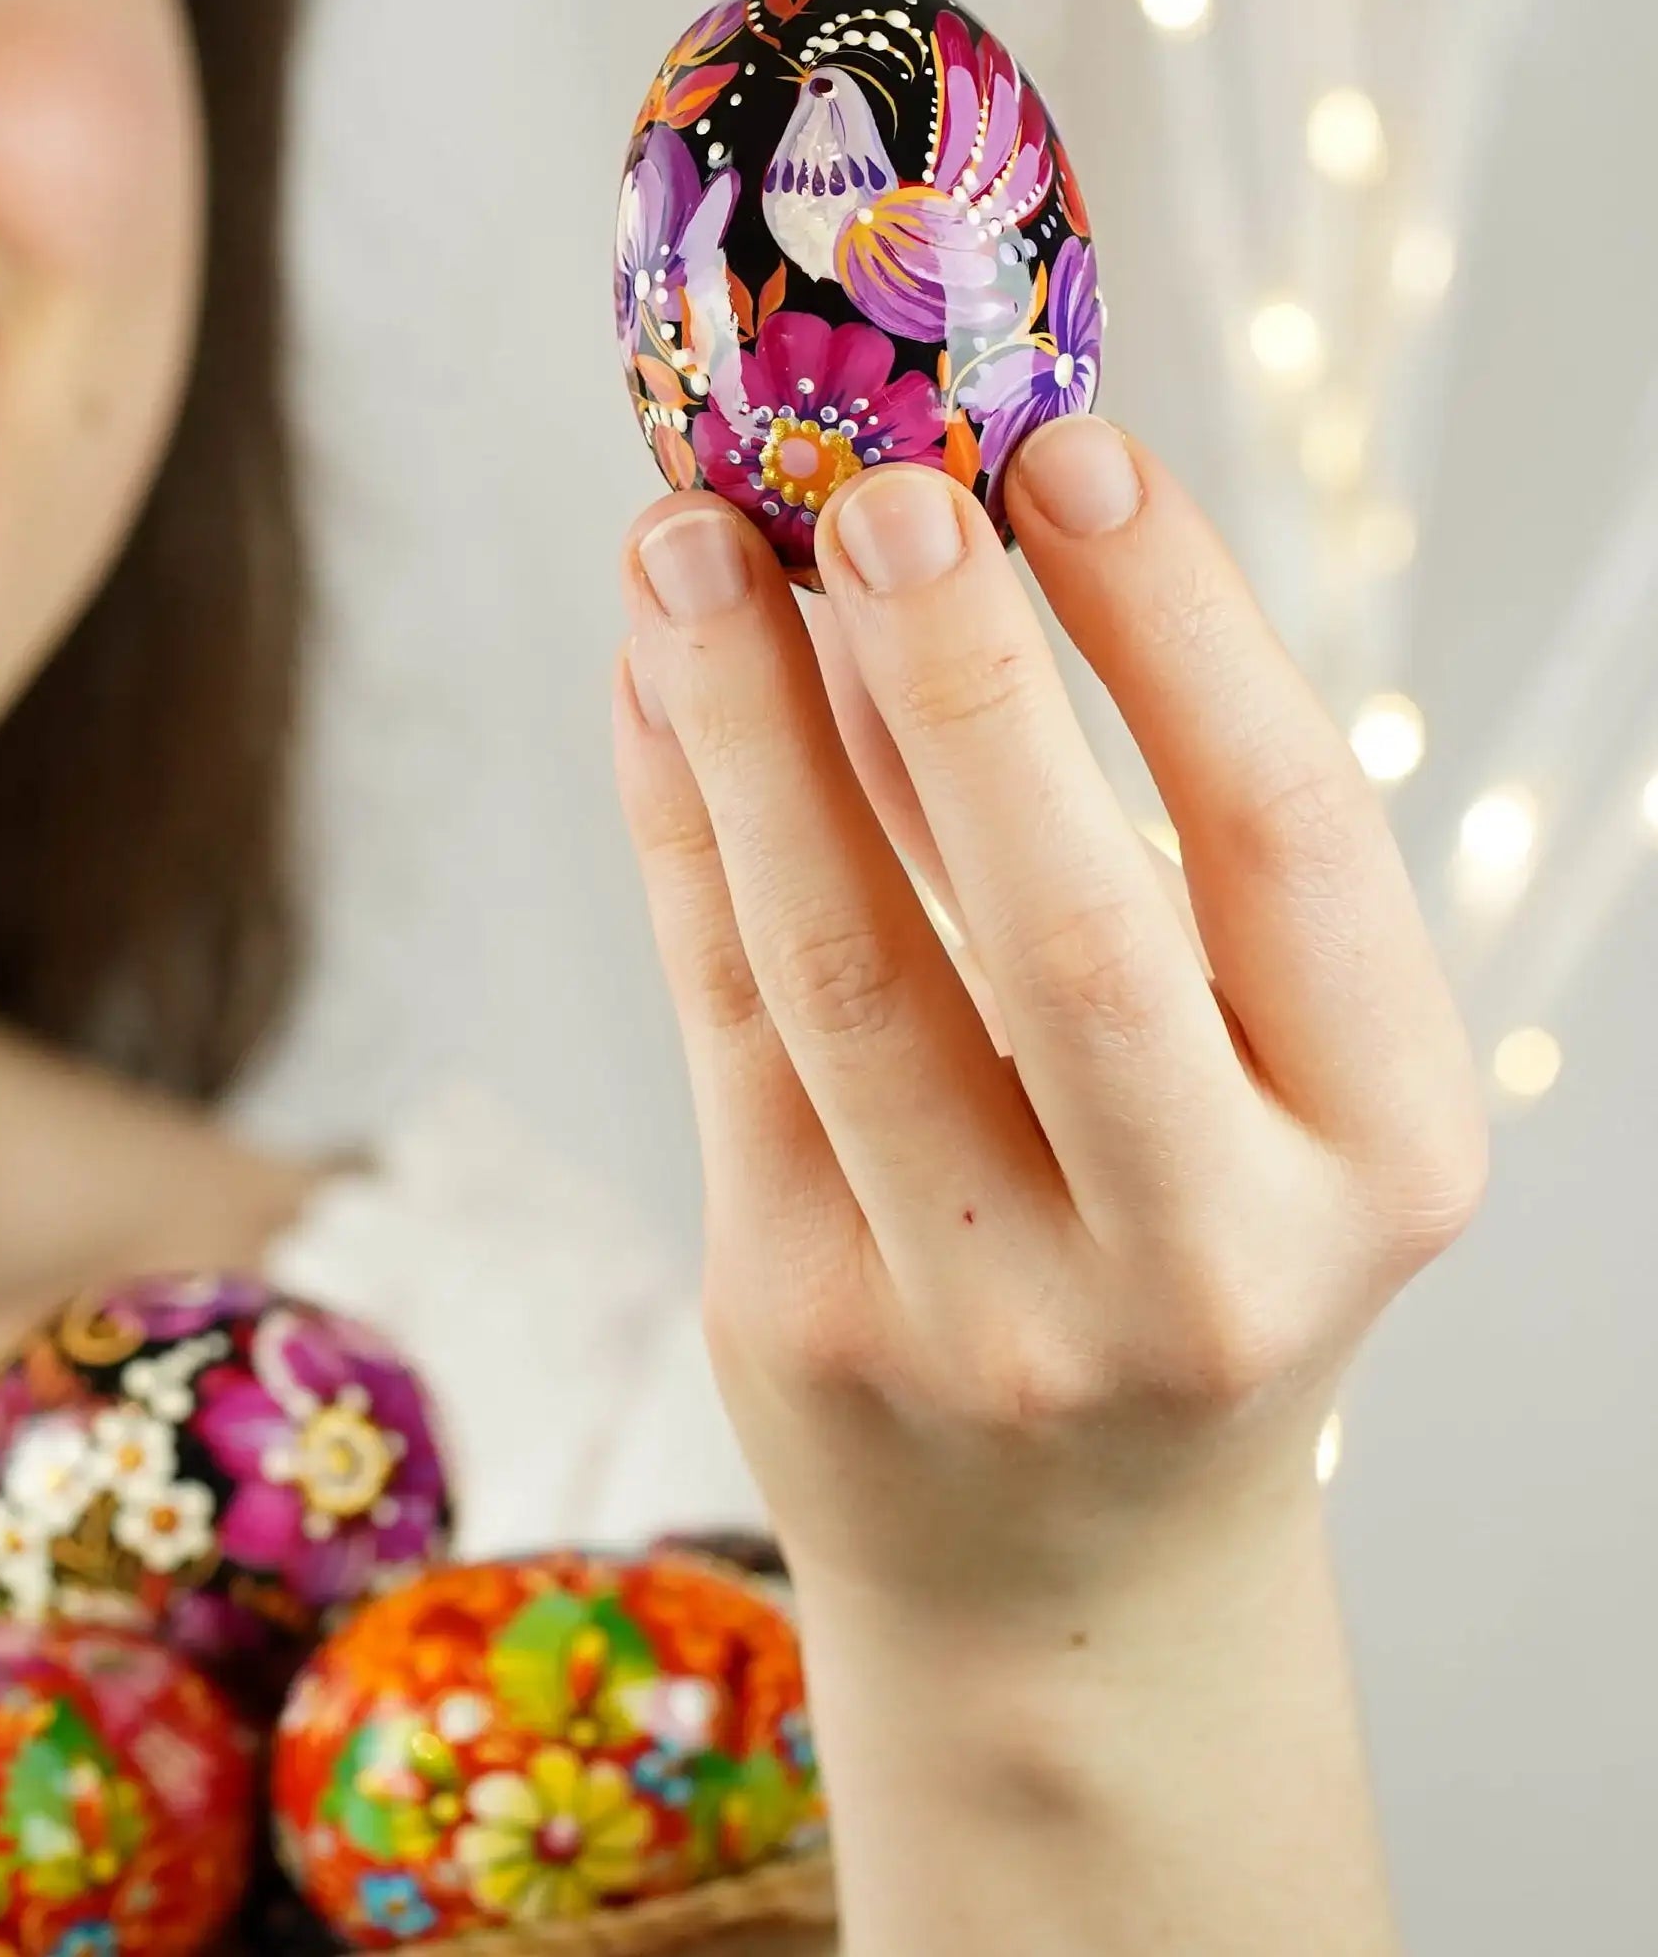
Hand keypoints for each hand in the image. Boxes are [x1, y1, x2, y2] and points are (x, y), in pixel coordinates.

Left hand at [608, 413, 1488, 1633]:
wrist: (1065, 1576)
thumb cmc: (1168, 1243)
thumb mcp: (1233, 1071)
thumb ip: (1109, 824)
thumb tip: (933, 527)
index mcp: (1376, 1154)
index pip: (1292, 846)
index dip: (1179, 632)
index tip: (1070, 450)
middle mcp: (1204, 1258)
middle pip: (1074, 931)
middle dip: (959, 683)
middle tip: (870, 480)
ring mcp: (986, 1314)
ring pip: (843, 971)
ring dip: (749, 726)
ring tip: (682, 539)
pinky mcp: (799, 1316)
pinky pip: (717, 1016)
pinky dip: (679, 819)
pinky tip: (649, 676)